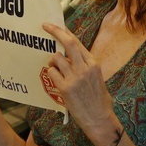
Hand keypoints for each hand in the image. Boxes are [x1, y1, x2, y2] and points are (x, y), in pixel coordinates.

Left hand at [41, 22, 121, 145]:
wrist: (100, 120)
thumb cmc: (99, 101)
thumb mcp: (97, 79)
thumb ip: (85, 67)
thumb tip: (71, 58)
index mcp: (93, 64)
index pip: (77, 43)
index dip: (66, 32)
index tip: (58, 26)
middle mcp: (85, 68)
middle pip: (68, 43)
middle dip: (55, 31)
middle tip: (45, 25)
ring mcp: (75, 77)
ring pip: (56, 58)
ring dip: (52, 61)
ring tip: (55, 68)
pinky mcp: (66, 88)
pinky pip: (52, 73)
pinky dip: (51, 74)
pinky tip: (55, 80)